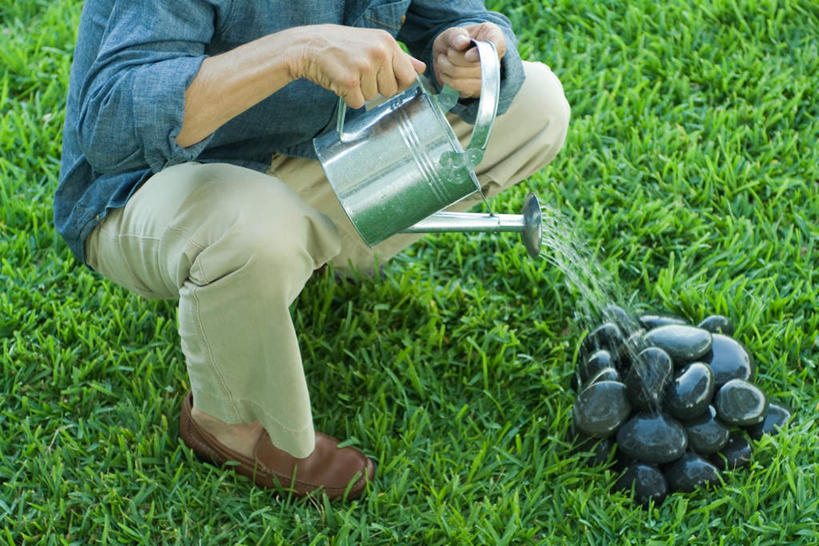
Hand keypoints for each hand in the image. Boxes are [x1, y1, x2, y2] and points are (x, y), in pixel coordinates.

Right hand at [287, 24, 425, 107]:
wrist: (309, 45)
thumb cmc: (343, 46)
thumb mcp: (373, 43)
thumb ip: (399, 57)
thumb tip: (421, 68)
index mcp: (387, 43)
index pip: (408, 77)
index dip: (397, 84)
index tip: (383, 80)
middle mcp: (379, 53)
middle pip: (391, 90)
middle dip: (377, 88)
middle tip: (360, 74)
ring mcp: (364, 67)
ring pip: (374, 98)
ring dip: (361, 92)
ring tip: (349, 74)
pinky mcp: (349, 82)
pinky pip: (358, 103)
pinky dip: (348, 98)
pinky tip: (340, 81)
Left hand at [432, 23, 506, 97]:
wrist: (448, 55)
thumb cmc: (454, 41)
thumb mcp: (452, 32)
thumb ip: (456, 35)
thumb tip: (462, 43)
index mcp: (494, 37)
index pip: (497, 47)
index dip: (479, 55)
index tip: (467, 55)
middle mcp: (495, 59)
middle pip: (475, 67)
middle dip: (454, 57)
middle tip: (449, 51)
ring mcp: (486, 78)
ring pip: (463, 79)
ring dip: (446, 67)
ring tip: (443, 59)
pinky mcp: (474, 91)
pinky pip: (457, 87)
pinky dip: (445, 78)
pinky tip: (445, 70)